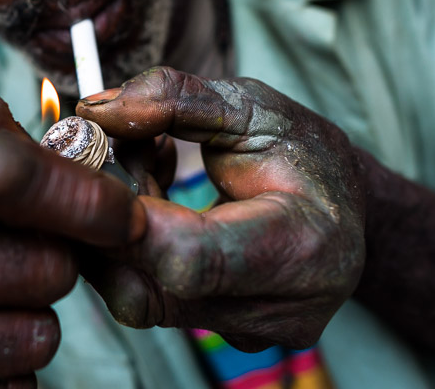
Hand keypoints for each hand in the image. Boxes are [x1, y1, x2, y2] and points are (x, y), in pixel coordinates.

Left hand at [76, 67, 365, 351]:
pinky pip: (147, 297)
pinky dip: (132, 245)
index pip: (192, 259)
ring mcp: (250, 332)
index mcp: (303, 246)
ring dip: (120, 226)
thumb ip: (174, 98)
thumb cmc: (303, 154)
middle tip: (120, 151)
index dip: (131, 218)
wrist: (339, 209)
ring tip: (150, 166)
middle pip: (150, 288)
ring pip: (137, 294)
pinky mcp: (223, 337)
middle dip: (113, 215)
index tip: (102, 159)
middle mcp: (281, 308)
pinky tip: (153, 200)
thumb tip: (95, 110)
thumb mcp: (250, 105)